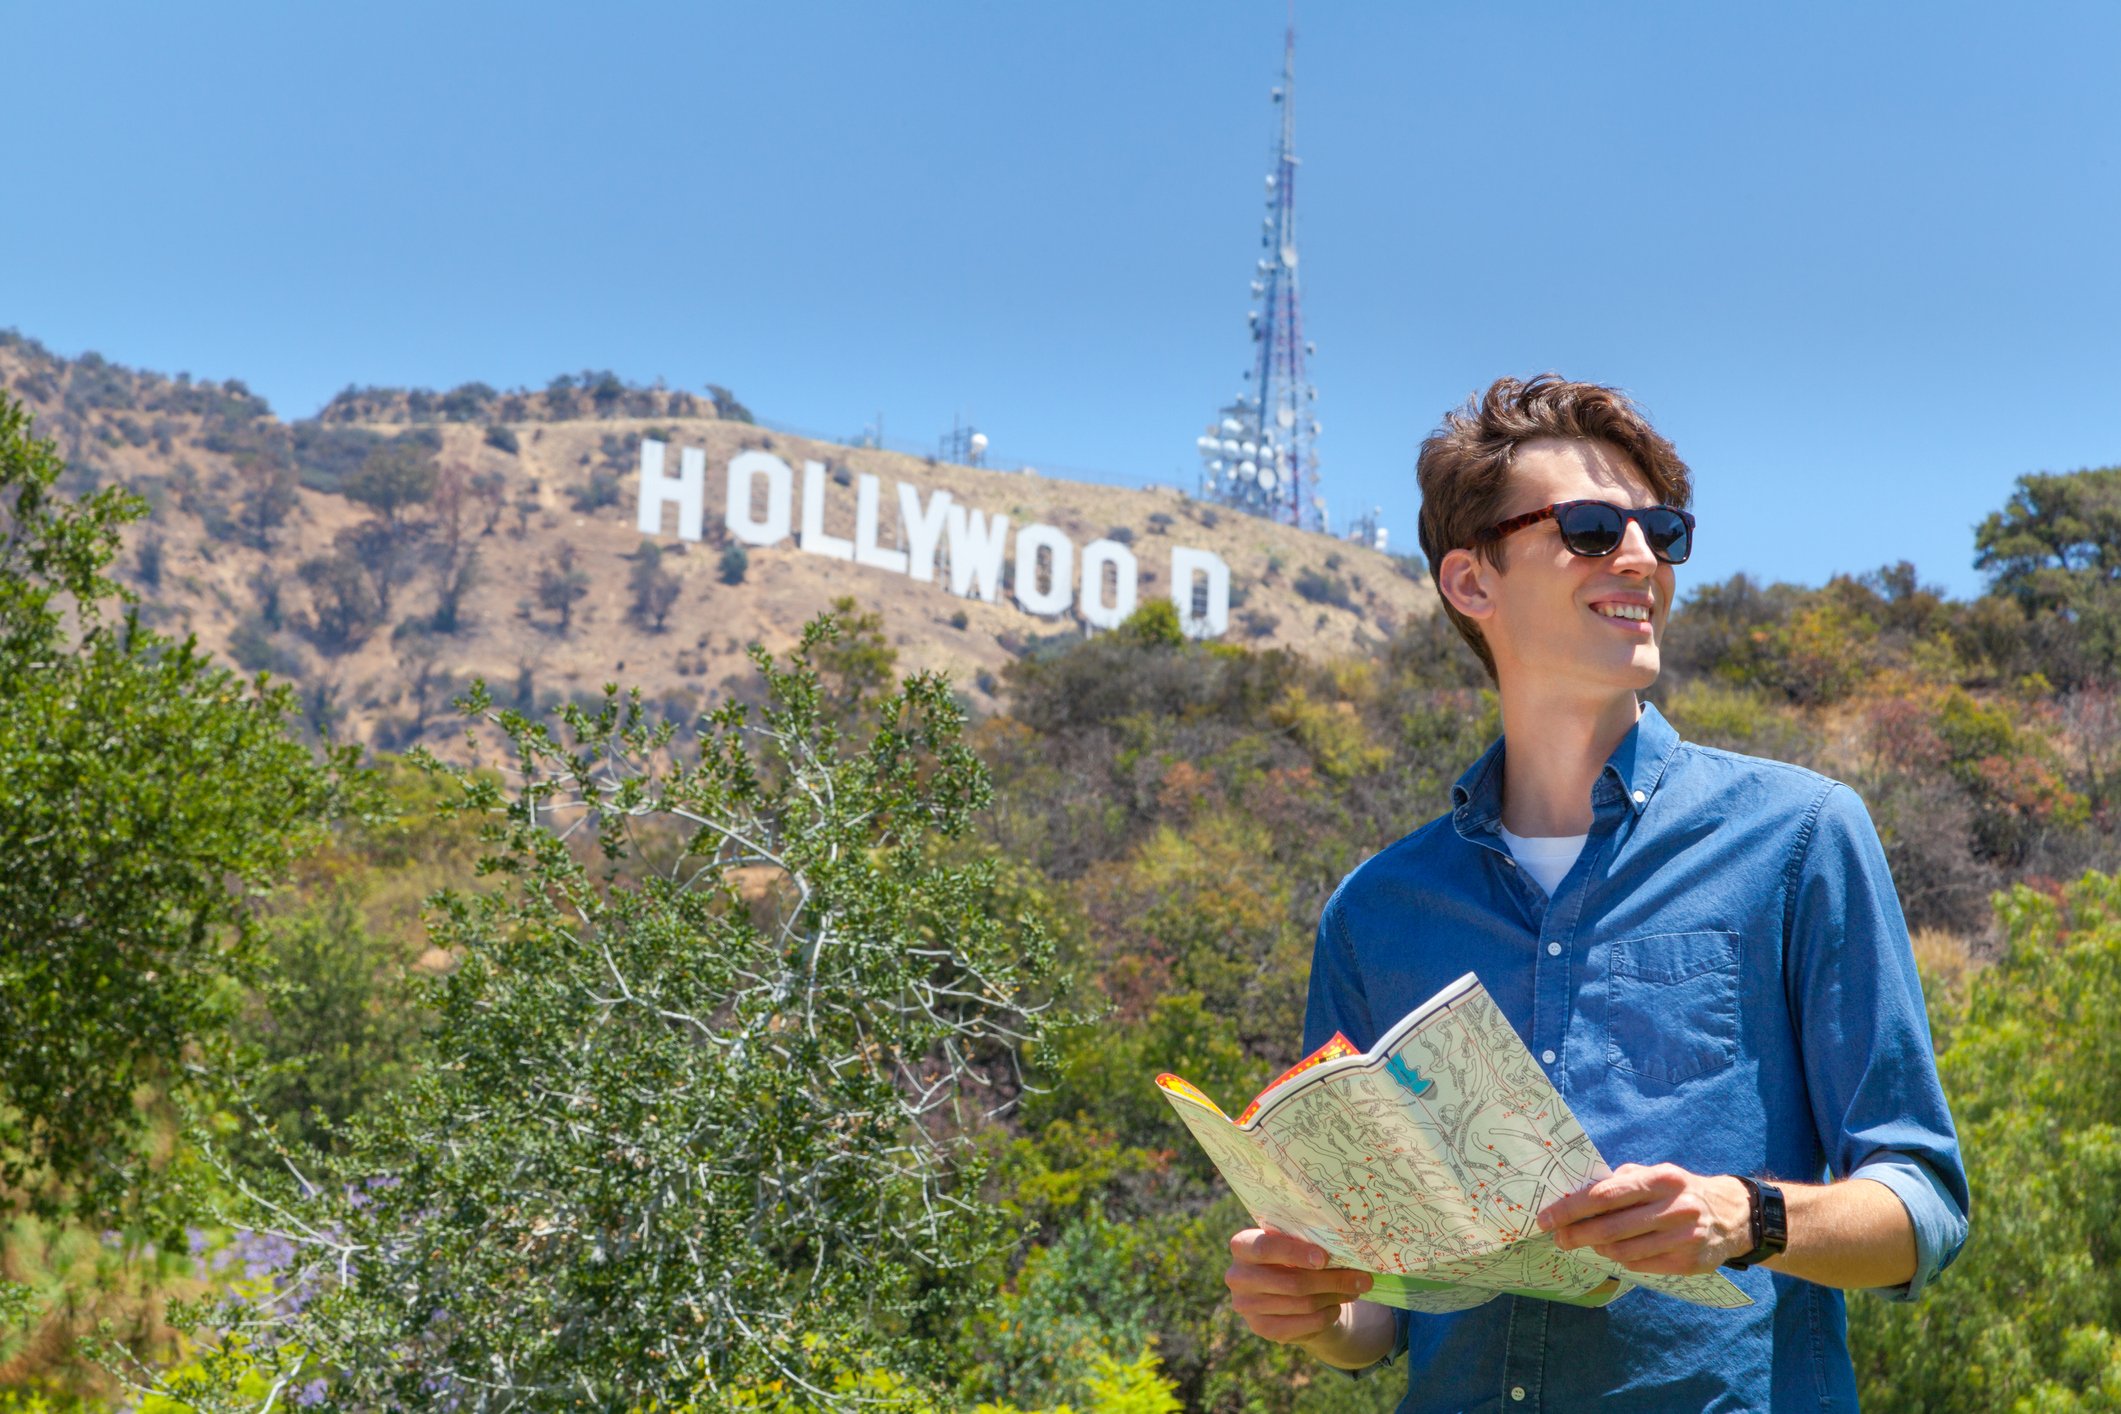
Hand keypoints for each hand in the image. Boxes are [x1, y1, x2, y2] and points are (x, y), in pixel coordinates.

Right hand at [1225, 1226, 1374, 1346]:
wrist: (1279, 1289)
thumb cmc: (1290, 1256)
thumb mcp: (1293, 1243)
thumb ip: (1309, 1243)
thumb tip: (1352, 1252)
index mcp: (1242, 1245)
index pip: (1266, 1248)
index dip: (1295, 1253)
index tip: (1324, 1258)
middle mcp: (1237, 1276)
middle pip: (1291, 1281)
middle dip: (1331, 1280)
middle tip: (1362, 1279)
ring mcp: (1246, 1305)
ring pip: (1302, 1303)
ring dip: (1334, 1296)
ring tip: (1355, 1290)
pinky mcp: (1261, 1328)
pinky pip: (1302, 1324)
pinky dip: (1326, 1315)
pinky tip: (1336, 1307)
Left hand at [1536, 1163, 1752, 1275]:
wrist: (1733, 1215)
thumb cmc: (1679, 1191)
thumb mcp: (1655, 1174)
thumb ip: (1620, 1181)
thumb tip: (1576, 1194)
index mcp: (1660, 1179)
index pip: (1604, 1195)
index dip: (1570, 1208)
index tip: (1546, 1217)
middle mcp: (1674, 1207)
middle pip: (1611, 1227)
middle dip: (1576, 1234)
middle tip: (1557, 1238)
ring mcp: (1683, 1237)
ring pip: (1623, 1250)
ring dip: (1598, 1248)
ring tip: (1587, 1243)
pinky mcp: (1689, 1262)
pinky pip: (1640, 1265)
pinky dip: (1621, 1260)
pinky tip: (1615, 1253)